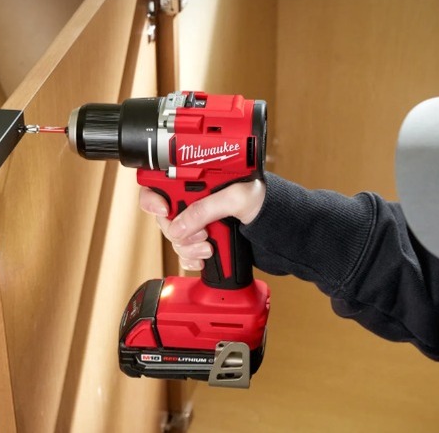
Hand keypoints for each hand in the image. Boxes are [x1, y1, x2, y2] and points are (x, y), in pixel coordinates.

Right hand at [139, 180, 265, 270]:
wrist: (284, 228)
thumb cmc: (266, 201)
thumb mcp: (236, 198)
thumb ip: (206, 208)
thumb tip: (179, 226)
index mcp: (200, 179)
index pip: (160, 183)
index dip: (154, 197)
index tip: (165, 210)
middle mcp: (195, 199)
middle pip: (164, 217)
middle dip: (177, 229)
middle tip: (200, 234)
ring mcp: (199, 221)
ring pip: (174, 238)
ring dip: (188, 247)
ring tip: (208, 247)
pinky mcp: (203, 240)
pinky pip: (185, 253)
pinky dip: (192, 258)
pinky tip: (207, 257)